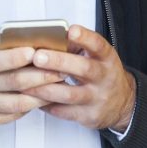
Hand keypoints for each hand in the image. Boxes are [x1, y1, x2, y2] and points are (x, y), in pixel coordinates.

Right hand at [0, 37, 65, 131]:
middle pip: (11, 83)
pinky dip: (31, 106)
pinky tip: (42, 97)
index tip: (33, 52)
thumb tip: (26, 39)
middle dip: (40, 75)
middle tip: (59, 69)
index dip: (13, 58)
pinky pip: (14, 115)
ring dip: (41, 93)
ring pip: (17, 102)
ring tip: (57, 84)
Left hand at [21, 25, 135, 130]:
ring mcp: (97, 98)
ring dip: (45, 88)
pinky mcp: (88, 116)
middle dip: (59, 62)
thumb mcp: (97, 57)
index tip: (70, 31)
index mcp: (106, 58)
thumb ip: (77, 47)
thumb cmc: (101, 74)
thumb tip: (48, 36)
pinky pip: (64, 112)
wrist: (121, 104)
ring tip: (25, 82)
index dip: (85, 38)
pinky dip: (46, 105)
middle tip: (38, 56)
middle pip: (83, 69)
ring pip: (69, 94)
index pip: (98, 45)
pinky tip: (32, 99)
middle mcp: (104, 77)